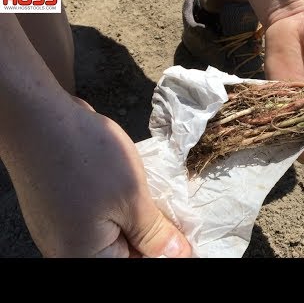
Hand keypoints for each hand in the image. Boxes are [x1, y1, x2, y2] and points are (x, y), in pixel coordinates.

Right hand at [4, 97, 190, 257]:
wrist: (39, 118)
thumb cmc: (85, 158)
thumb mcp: (131, 199)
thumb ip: (155, 234)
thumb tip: (178, 255)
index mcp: (85, 258)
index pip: (140, 264)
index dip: (166, 251)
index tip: (187, 237)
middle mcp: (70, 251)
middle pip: (125, 252)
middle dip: (154, 236)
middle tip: (177, 214)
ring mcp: (63, 230)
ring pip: (115, 234)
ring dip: (139, 220)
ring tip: (159, 199)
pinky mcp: (64, 209)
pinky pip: (101, 219)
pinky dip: (122, 208)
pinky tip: (135, 190)